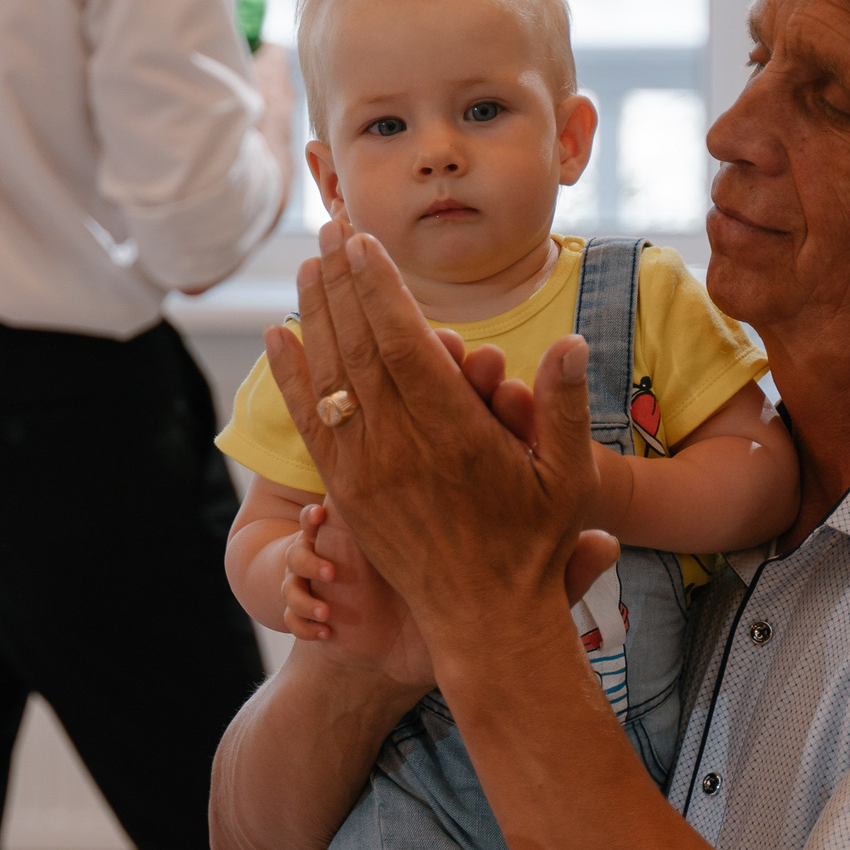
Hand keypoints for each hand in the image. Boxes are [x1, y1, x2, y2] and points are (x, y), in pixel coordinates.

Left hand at [265, 220, 598, 648]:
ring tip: (306, 265)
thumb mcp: (568, 479)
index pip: (404, 344)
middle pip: (358, 348)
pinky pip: (311, 423)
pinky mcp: (345, 491)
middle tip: (328, 228)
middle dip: (341, 282)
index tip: (361, 243)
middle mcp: (400, 448)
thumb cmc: (534, 545)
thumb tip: (570, 342)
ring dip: (314, 316)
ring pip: (330, 378)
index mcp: (454, 435)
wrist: (484, 621)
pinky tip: (279, 337)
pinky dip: (292, 377)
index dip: (378, 289)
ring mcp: (365, 471)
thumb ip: (562, 407)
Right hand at [278, 502, 433, 689]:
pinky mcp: (313, 621)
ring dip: (304, 600)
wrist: (402, 646)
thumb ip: (406, 540)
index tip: (321, 515)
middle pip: (297, 554)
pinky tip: (326, 633)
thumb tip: (426, 504)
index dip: (313, 517)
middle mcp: (326, 564)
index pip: (318, 522)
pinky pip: (293, 621)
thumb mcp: (411, 568)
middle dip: (309, 561)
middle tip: (332, 573)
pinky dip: (304, 626)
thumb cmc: (414, 596)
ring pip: (290, 588)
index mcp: (345, 544)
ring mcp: (316, 594)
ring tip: (327, 614)